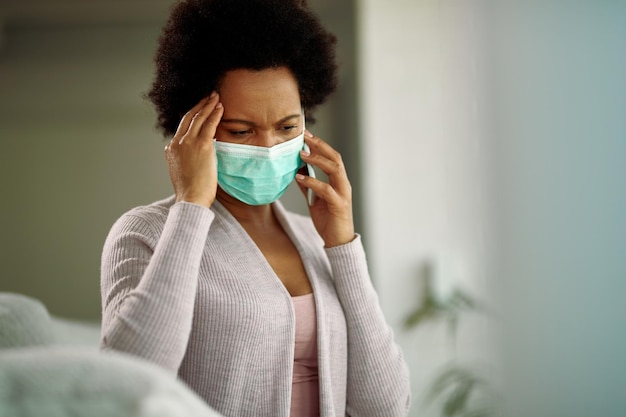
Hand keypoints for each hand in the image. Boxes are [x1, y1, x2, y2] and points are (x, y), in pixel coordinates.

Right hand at [165, 92, 223, 207]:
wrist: (191, 198)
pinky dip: (215, 114)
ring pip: (199, 118)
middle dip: (200, 105)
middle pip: (189, 117)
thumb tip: (195, 154)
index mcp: (171, 149)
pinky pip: (209, 124)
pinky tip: (220, 107)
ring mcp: (188, 143)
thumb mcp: (182, 171)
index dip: (192, 114)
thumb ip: (185, 159)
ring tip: (216, 97)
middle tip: (209, 96)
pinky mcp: (201, 145)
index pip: (182, 126)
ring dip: (209, 105)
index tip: (200, 108)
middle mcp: (177, 143)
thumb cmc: (190, 191)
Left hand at [296, 130, 354, 246]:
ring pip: (334, 169)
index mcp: (339, 181)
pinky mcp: (339, 205)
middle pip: (335, 158)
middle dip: (319, 146)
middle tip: (305, 137)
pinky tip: (300, 178)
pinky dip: (313, 182)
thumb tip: (296, 171)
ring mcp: (343, 194)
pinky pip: (326, 190)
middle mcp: (343, 184)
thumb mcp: (314, 199)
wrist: (337, 241)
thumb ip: (308, 185)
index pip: (331, 157)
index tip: (306, 134)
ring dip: (317, 160)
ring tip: (302, 155)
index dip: (320, 145)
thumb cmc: (328, 220)